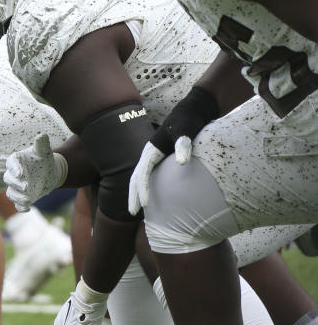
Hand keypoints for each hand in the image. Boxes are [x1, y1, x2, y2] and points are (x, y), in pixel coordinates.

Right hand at [4, 134, 66, 212]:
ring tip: (28, 199)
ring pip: (11, 193)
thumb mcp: (43, 151)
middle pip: (8, 179)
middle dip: (15, 184)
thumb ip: (41, 144)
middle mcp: (13, 174)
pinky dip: (21, 207)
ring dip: (17, 197)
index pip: (11, 164)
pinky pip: (17, 204)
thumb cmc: (43, 159)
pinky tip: (28, 208)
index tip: (20, 173)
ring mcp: (16, 187)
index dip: (14, 168)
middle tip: (26, 186)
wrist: (49, 172)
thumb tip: (41, 135)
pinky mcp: (22, 197)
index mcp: (15, 161)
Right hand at [127, 88, 217, 213]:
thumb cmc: (189, 121)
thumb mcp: (186, 130)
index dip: (142, 190)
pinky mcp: (162, 159)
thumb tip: (181, 162)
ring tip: (138, 209)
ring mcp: (154, 157)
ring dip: (137, 193)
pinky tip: (154, 197)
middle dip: (132, 195)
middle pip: (135, 178)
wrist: (192, 111)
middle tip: (131, 213)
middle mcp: (149, 155)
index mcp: (151, 150)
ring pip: (140, 178)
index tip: (144, 205)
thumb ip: (183, 145)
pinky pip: (151, 176)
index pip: (142, 174)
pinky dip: (148, 187)